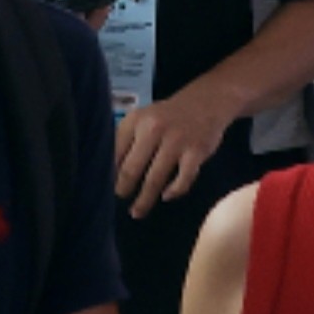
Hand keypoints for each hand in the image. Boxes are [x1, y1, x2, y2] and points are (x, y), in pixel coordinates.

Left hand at [116, 74, 249, 211]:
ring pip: (154, 180)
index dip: (107, 174)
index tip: (105, 188)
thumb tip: (109, 173)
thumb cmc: (168, 116)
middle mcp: (154, 128)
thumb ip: (127, 140)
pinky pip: (183, 180)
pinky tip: (166, 196)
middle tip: (120, 200)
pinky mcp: (197, 151)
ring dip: (144, 200)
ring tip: (137, 212)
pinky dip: (173, 191)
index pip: (114, 154)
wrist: (207, 100)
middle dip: (123, 190)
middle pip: (130, 170)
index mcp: (136, 120)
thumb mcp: (143, 118)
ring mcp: (177, 140)